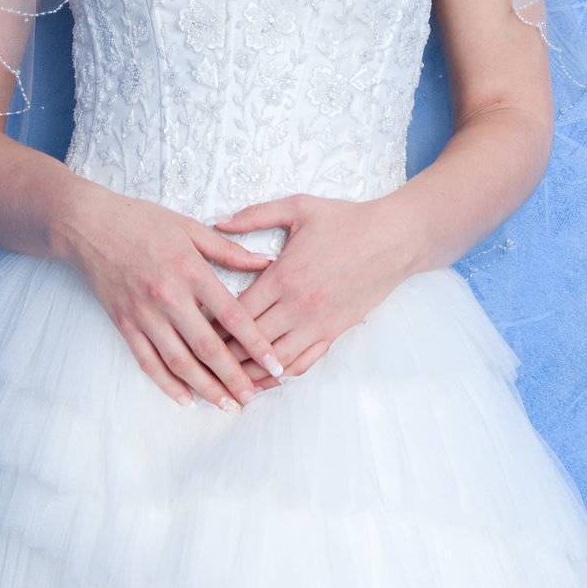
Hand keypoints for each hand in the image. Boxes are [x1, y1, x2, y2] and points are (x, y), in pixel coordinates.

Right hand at [67, 186, 286, 410]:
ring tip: (227, 405)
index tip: (275, 363)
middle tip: (253, 397)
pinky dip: (167, 384)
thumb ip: (228, 249)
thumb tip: (265, 263)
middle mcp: (168, 296)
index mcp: (190, 270)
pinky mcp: (124, 324)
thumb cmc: (142, 221)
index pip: (231, 315)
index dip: (256, 343)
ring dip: (205, 387)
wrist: (90, 226)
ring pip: (179, 361)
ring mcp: (144, 314)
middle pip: (207, 346)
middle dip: (233, 376)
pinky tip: (186, 400)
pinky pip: (148, 362)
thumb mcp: (189, 227)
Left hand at [207, 193, 410, 390]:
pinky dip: (282, 375)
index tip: (193, 329)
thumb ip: (255, 215)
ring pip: (275, 360)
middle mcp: (298, 306)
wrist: (393, 239)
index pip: (238, 312)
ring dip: (250, 372)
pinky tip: (268, 378)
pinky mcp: (334, 332)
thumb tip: (218, 222)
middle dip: (224, 354)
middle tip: (201, 361)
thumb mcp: (298, 207)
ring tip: (227, 380)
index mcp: (283, 276)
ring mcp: (317, 324)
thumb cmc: (345, 220)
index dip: (213, 325)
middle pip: (251, 342)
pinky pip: (304, 363)